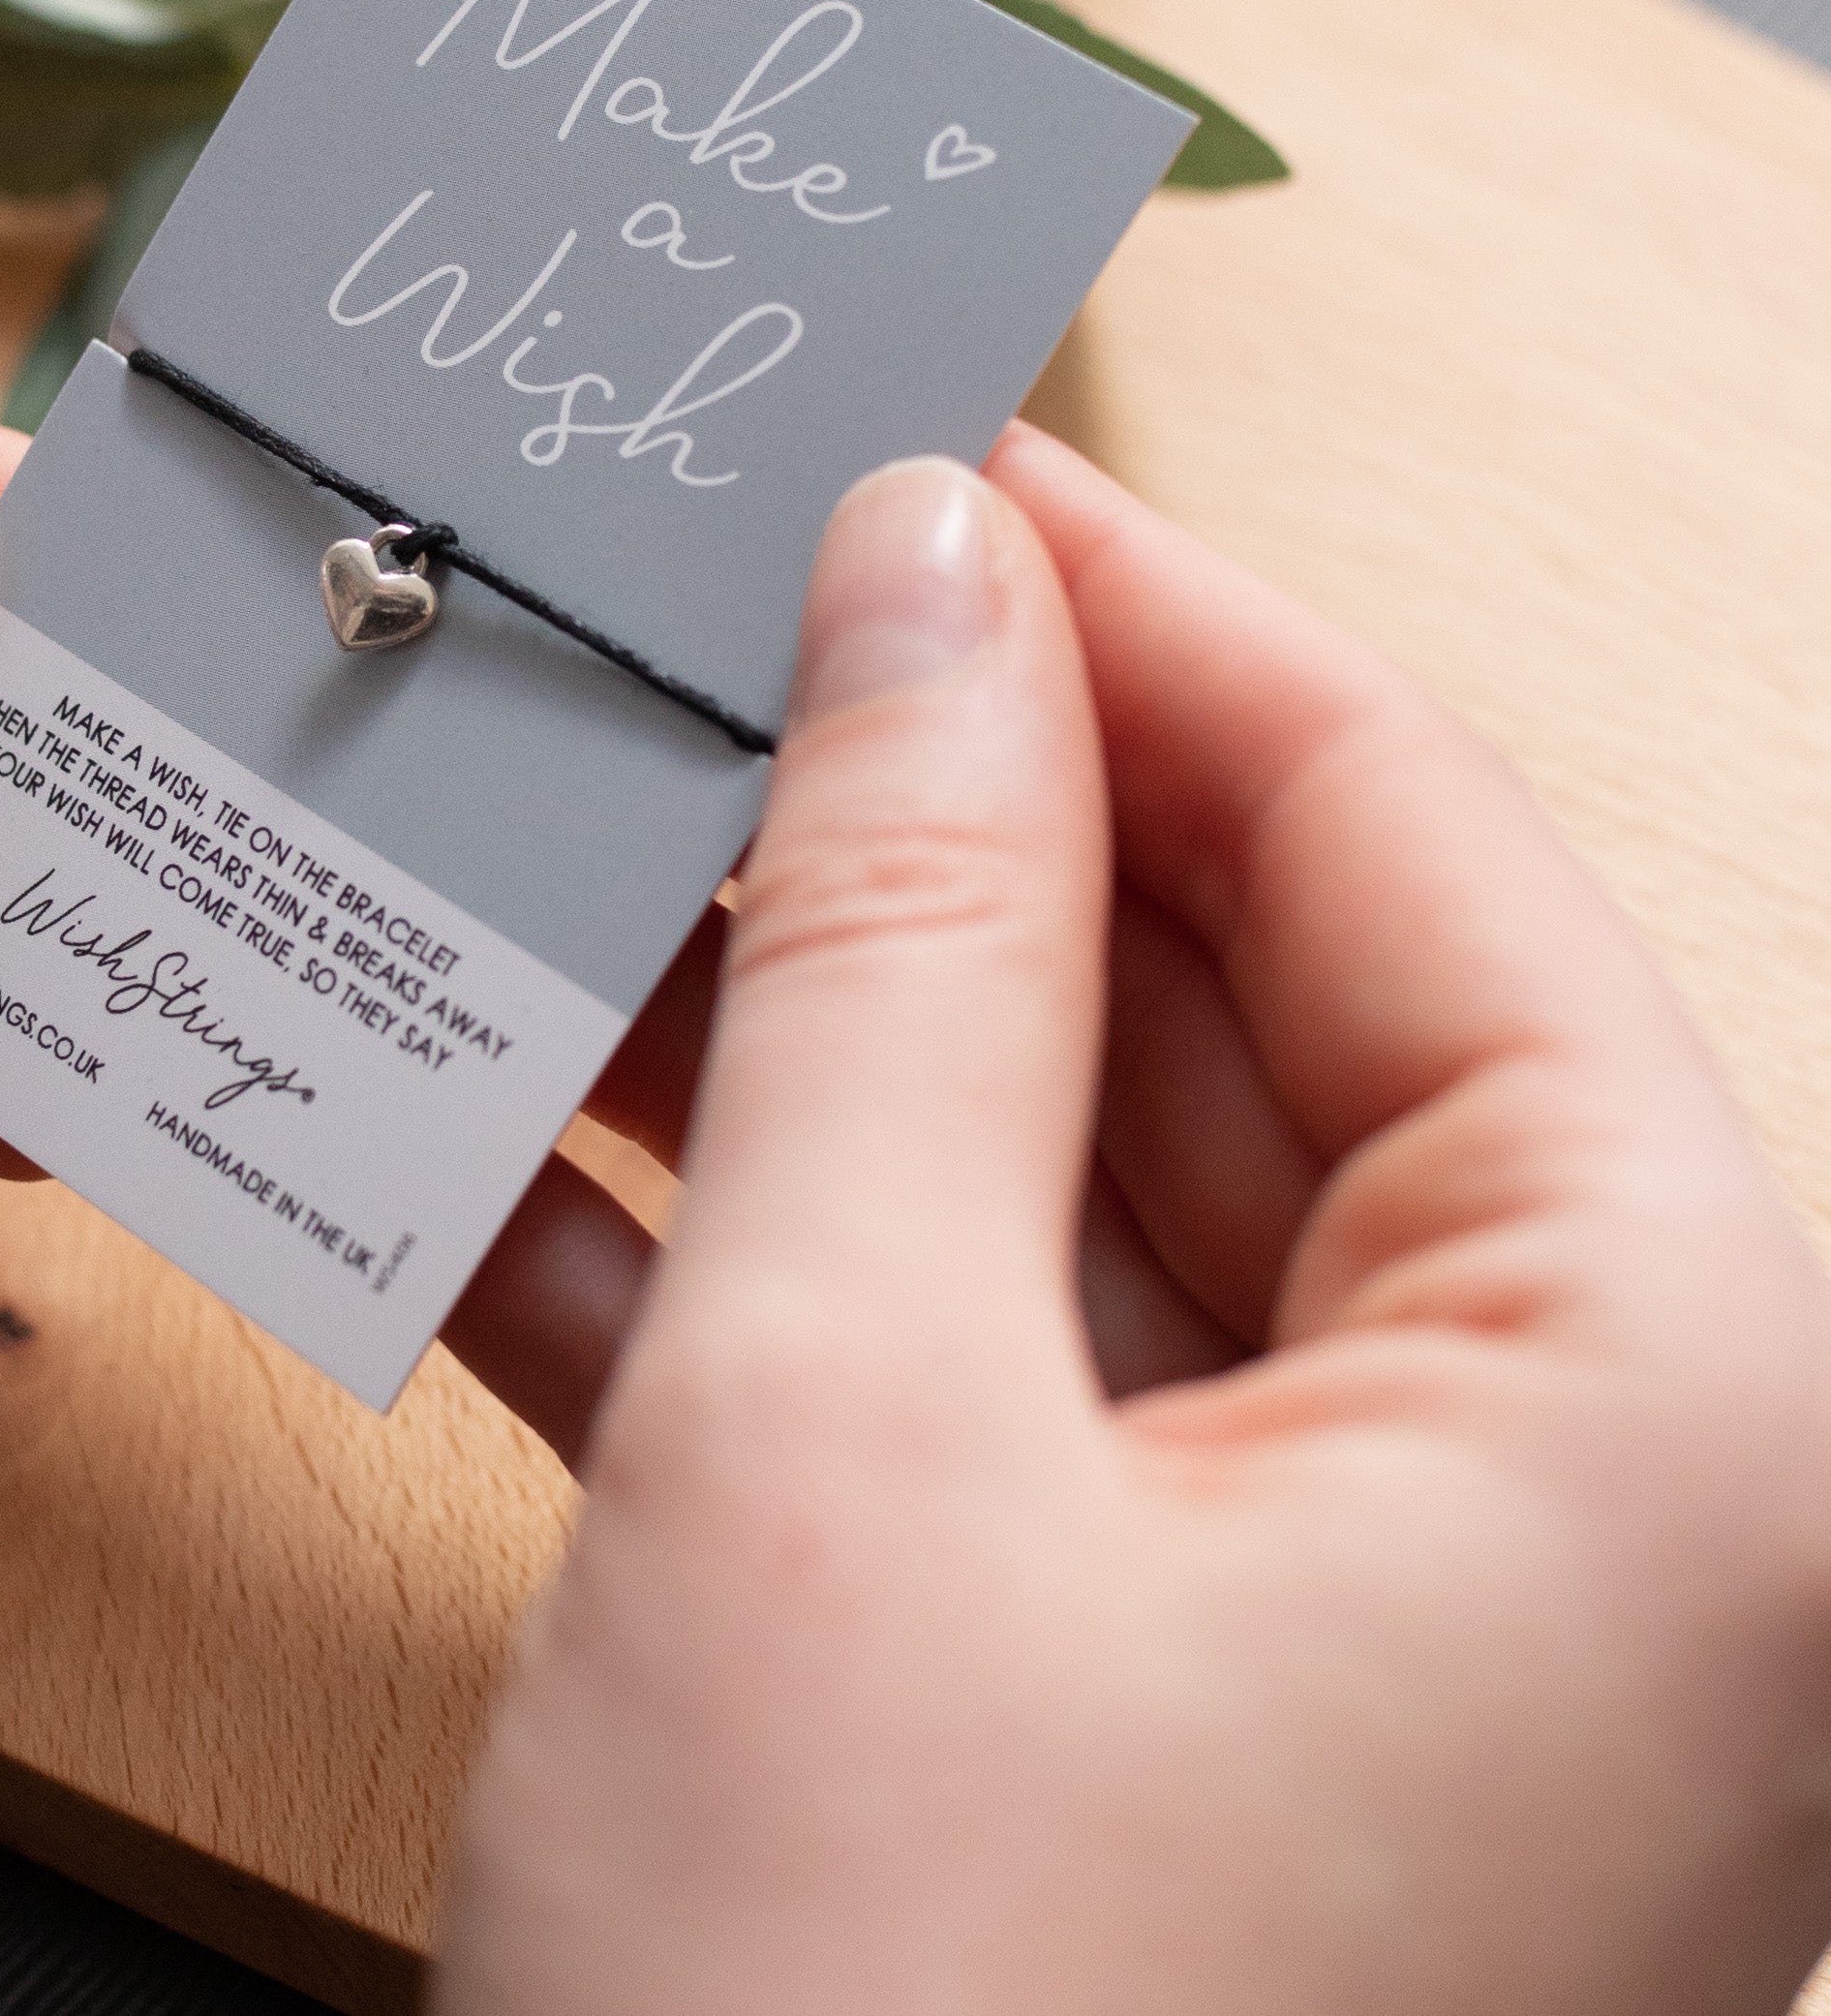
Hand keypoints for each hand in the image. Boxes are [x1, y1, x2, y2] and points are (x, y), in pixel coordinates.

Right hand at [437, 426, 1830, 2015]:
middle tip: (662, 633)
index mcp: (1655, 1378)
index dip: (1130, 607)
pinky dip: (726, 1257)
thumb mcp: (860, 1411)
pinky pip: (941, 1379)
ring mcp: (1314, 1599)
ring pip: (1045, 1185)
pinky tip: (495, 1128)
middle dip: (913, 811)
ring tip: (542, 834)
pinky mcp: (1102, 1696)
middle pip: (1209, 996)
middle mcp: (1549, 1474)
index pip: (1388, 830)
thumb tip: (922, 564)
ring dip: (782, 1028)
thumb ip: (910, 938)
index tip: (893, 454)